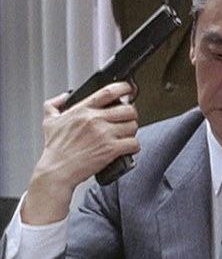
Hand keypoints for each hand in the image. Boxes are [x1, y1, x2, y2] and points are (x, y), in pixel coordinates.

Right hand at [22, 82, 138, 224]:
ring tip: (124, 135)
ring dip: (132, 131)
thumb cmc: (55, 149)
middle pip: (128, 109)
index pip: (108, 92)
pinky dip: (133, 146)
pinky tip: (126, 148)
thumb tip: (65, 96)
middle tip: (126, 119)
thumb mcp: (49, 122)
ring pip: (133, 126)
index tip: (129, 89)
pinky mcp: (111, 149)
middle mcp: (95, 120)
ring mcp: (104, 134)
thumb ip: (54, 105)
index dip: (124, 88)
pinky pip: (134, 143)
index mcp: (83, 110)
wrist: (57, 171)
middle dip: (131, 114)